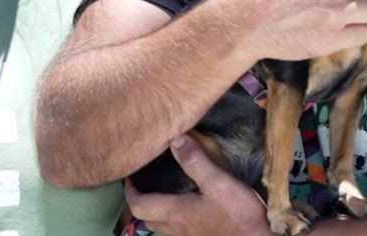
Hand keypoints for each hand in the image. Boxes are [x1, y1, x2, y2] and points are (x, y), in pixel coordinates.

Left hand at [126, 135, 269, 235]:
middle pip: (148, 219)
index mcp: (175, 213)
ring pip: (164, 229)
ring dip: (159, 215)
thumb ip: (195, 161)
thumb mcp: (218, 183)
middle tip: (145, 186)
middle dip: (143, 204)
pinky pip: (181, 234)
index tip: (128, 178)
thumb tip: (174, 140)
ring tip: (166, 197)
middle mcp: (177, 231)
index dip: (130, 192)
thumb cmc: (239, 217)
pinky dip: (177, 223)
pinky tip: (192, 214)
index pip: (139, 205)